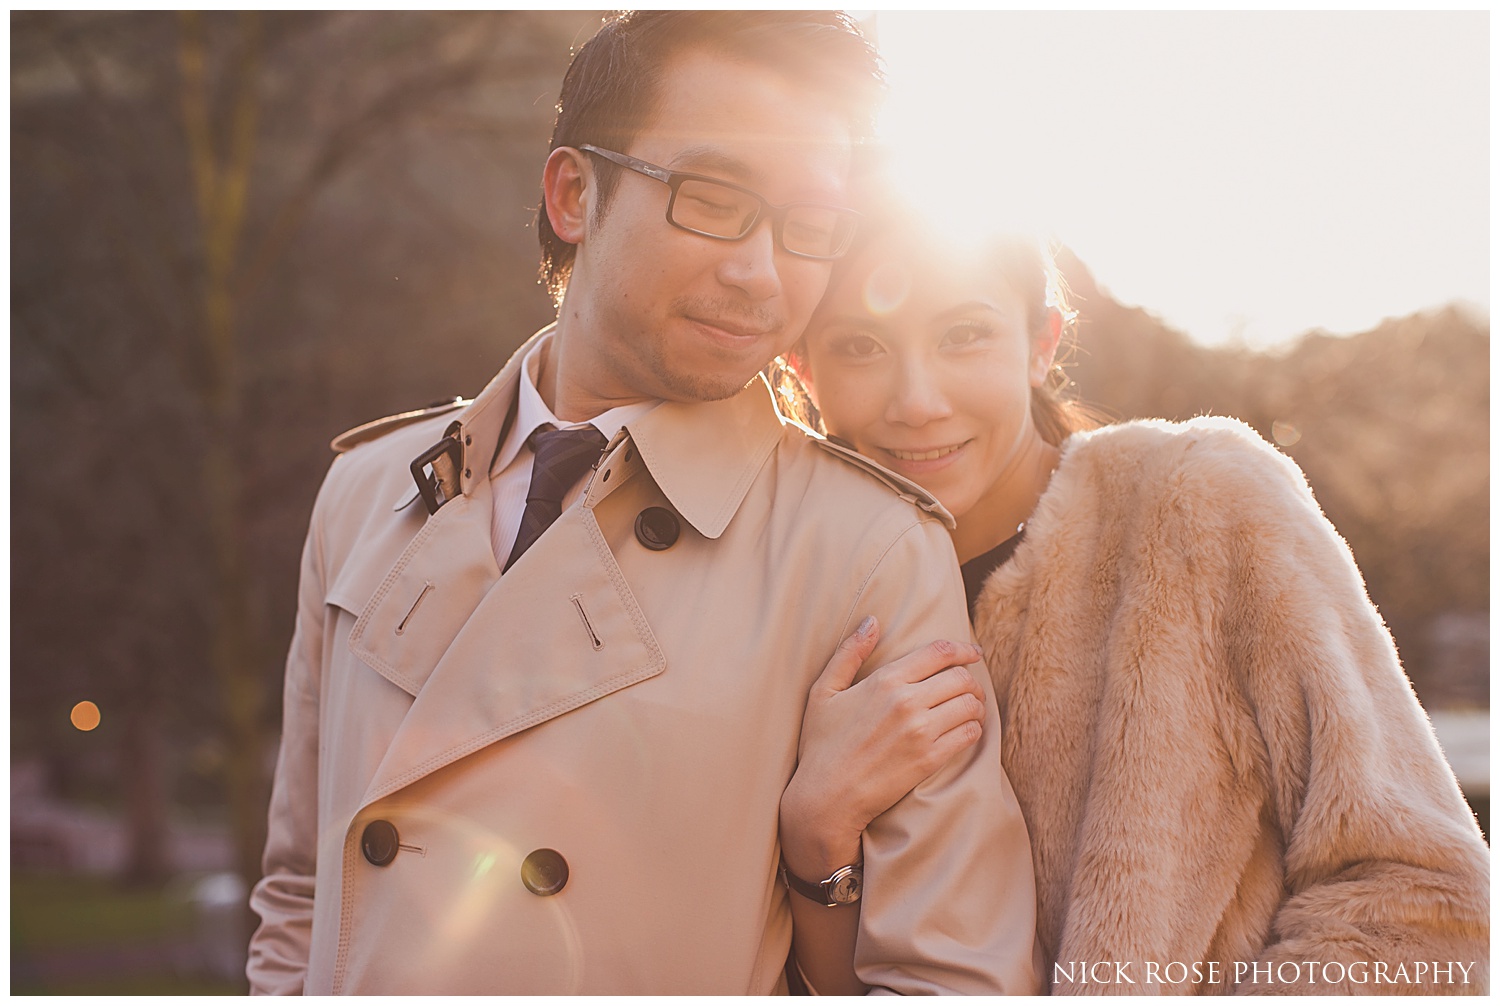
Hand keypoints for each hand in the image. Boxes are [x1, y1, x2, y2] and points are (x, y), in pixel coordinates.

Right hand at [779, 616, 986, 879]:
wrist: (827, 797)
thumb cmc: (821, 744)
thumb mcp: (824, 692)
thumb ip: (849, 652)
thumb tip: (872, 621)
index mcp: (885, 680)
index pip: (939, 652)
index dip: (963, 649)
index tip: (973, 653)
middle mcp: (906, 702)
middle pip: (961, 677)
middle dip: (970, 679)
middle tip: (968, 687)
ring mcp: (920, 732)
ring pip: (970, 705)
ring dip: (975, 704)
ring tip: (968, 709)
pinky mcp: (929, 759)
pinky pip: (969, 734)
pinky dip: (973, 729)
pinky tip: (964, 731)